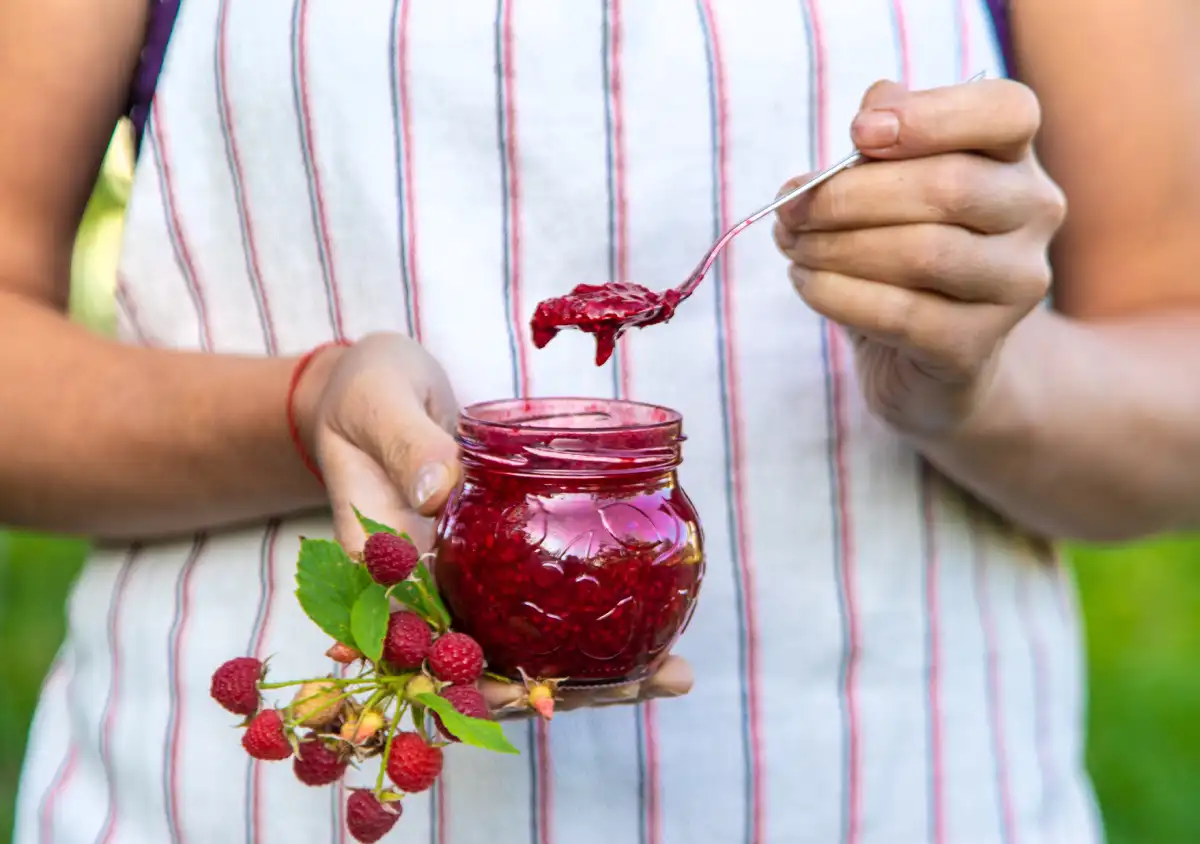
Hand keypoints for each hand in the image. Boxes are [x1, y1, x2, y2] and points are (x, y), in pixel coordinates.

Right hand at [294, 332, 693, 713]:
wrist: (370, 384)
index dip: (471, 685)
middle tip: (638, 683)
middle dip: (555, 689)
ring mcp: (455, 581)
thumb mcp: (377, 404)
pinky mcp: (487, 564)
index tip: (532, 697)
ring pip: (515, 648)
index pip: (417, 646)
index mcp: (375, 567)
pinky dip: (586, 628)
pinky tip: (651, 638)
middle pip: (478, 666)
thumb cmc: (363, 391)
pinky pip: (534, 605)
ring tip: (670, 673)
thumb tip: (440, 492)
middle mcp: (416, 589)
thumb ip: (407, 445)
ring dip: (586, 672)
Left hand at [774, 78, 1066, 435]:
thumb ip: (881, 143)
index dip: (931, 116)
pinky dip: (837, 294)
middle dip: (849, 196)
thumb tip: (870, 111)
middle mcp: (1034, 215)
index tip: (858, 133)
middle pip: (950, 187)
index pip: (1007, 112)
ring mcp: (1014, 285)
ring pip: (925, 253)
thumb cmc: (899, 251)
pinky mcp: (975, 346)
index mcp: (1014, 159)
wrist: (924, 359)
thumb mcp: (887, 187)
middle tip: (790, 208)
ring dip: (836, 246)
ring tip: (792, 245)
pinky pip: (900, 314)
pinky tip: (805, 281)